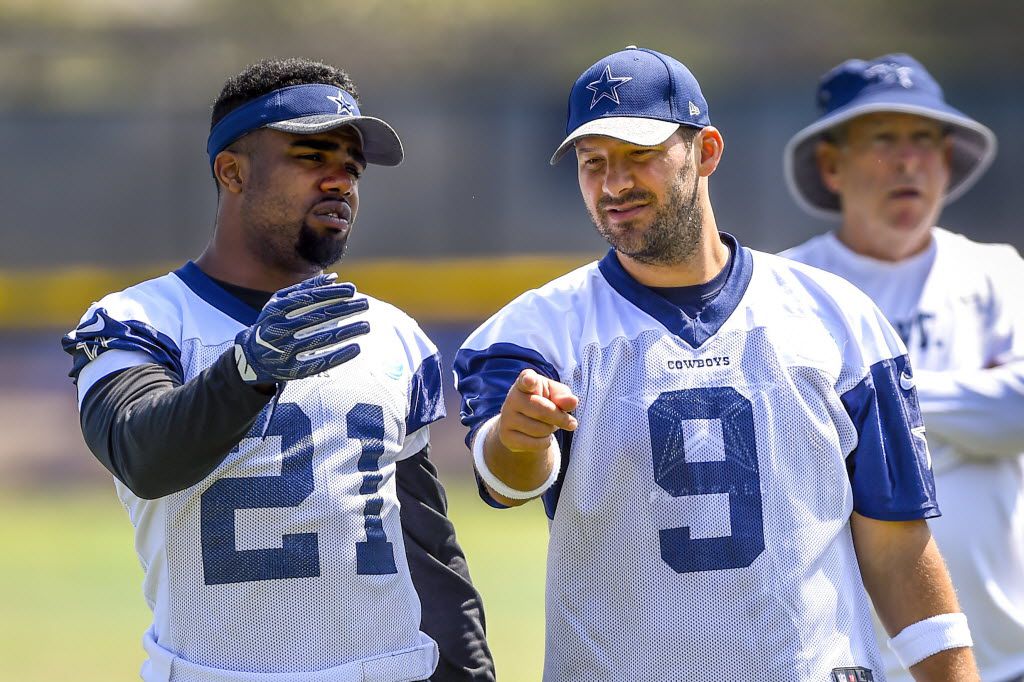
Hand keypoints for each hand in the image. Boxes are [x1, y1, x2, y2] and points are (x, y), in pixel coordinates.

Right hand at [233, 273, 369, 383]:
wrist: (251, 357)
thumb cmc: (272, 323)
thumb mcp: (281, 303)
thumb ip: (305, 289)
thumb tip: (334, 277)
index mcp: (277, 309)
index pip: (309, 298)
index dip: (332, 294)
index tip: (353, 290)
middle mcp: (279, 329)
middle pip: (317, 317)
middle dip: (344, 309)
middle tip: (365, 304)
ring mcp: (285, 351)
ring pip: (321, 339)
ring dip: (345, 332)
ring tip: (366, 325)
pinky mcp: (292, 370)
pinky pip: (319, 362)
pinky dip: (338, 356)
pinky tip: (356, 348)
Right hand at [496, 368, 578, 452]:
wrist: (522, 424)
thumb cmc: (544, 402)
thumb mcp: (555, 395)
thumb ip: (564, 396)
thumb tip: (573, 402)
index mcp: (525, 383)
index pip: (525, 380)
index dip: (529, 380)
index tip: (530, 380)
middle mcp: (512, 398)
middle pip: (543, 410)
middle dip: (560, 418)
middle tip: (571, 422)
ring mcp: (507, 418)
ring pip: (540, 430)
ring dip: (551, 430)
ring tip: (547, 425)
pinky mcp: (506, 436)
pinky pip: (536, 444)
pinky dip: (545, 442)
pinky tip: (541, 436)